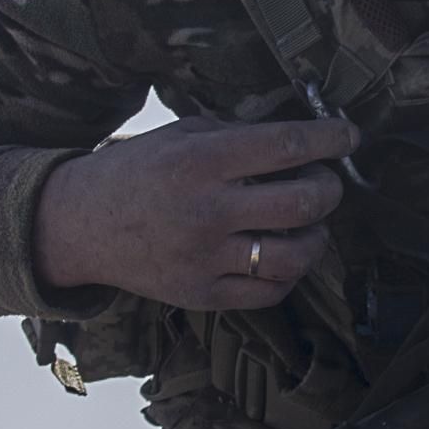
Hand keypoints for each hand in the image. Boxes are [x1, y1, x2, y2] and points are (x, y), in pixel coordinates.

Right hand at [34, 116, 355, 310]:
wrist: (79, 224)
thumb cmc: (137, 171)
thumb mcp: (181, 134)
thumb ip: (238, 134)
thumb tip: (302, 135)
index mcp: (202, 161)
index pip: (288, 146)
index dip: (331, 138)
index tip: (349, 135)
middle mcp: (208, 210)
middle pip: (304, 202)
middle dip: (330, 187)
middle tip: (325, 180)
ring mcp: (206, 258)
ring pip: (296, 255)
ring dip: (318, 236)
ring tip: (310, 223)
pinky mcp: (202, 294)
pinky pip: (270, 291)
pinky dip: (290, 272)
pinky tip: (284, 253)